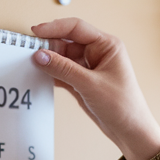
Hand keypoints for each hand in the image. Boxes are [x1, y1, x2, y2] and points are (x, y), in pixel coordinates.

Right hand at [30, 18, 159, 159]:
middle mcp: (98, 53)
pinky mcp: (83, 81)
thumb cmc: (122, 105)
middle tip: (29, 52)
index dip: (54, 28)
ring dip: (49, 61)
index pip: (76, 28)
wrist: (130, 131)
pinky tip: (40, 75)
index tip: (36, 32)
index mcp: (107, 45)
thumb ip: (63, 69)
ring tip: (31, 64)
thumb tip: (40, 56)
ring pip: (63, 58)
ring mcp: (89, 67)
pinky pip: (63, 72)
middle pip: (67, 42)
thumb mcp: (90, 85)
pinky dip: (52, 73)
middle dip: (49, 46)